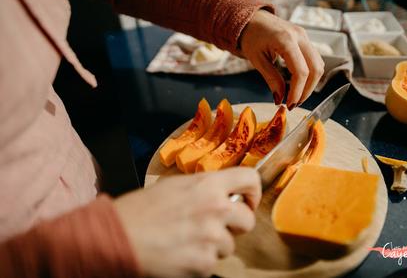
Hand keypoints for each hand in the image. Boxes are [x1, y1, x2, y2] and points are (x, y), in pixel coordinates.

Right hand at [113, 167, 260, 277]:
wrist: (118, 236)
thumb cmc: (142, 209)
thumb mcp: (175, 185)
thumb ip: (204, 187)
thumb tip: (222, 192)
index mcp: (208, 185)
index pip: (250, 179)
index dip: (252, 192)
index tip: (246, 201)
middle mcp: (215, 209)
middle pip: (248, 220)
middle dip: (235, 226)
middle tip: (214, 227)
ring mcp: (211, 238)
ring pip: (230, 245)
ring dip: (214, 246)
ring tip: (188, 240)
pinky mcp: (204, 263)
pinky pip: (213, 264)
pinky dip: (200, 262)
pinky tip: (181, 253)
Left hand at [240, 10, 324, 109]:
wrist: (251, 19)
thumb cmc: (251, 37)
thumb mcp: (257, 60)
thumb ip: (271, 79)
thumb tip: (280, 100)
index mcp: (286, 40)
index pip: (300, 71)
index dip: (297, 92)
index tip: (289, 105)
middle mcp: (300, 36)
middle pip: (316, 69)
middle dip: (307, 90)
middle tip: (294, 103)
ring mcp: (305, 36)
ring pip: (319, 64)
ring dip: (311, 83)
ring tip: (296, 96)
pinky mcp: (305, 39)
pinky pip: (315, 59)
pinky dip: (310, 74)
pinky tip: (299, 84)